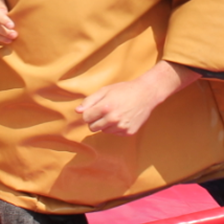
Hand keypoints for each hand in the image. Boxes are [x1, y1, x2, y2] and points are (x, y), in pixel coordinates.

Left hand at [76, 61, 200, 135]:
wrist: (146, 94)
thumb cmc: (123, 90)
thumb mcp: (105, 90)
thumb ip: (90, 101)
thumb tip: (77, 111)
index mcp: (105, 107)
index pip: (86, 118)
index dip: (88, 113)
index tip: (93, 109)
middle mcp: (113, 119)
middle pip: (93, 127)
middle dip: (95, 120)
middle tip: (103, 111)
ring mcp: (122, 127)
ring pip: (104, 131)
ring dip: (106, 124)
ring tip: (115, 113)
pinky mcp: (129, 132)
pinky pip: (115, 133)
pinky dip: (116, 127)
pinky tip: (122, 117)